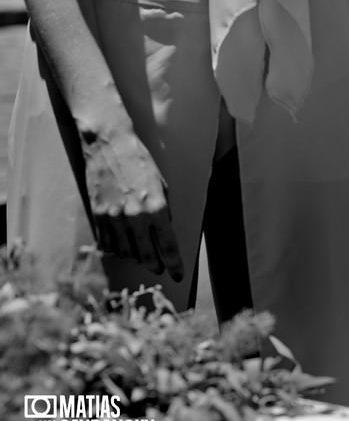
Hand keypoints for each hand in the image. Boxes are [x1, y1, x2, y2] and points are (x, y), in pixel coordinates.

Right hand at [81, 124, 182, 280]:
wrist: (109, 146)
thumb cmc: (140, 163)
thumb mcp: (163, 186)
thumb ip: (164, 211)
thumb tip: (163, 232)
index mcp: (157, 208)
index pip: (168, 247)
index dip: (174, 264)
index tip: (178, 275)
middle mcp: (135, 217)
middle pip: (146, 255)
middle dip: (156, 266)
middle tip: (160, 269)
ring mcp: (113, 218)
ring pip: (126, 252)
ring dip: (136, 258)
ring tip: (143, 257)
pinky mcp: (98, 215)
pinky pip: (108, 242)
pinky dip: (117, 248)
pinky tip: (123, 247)